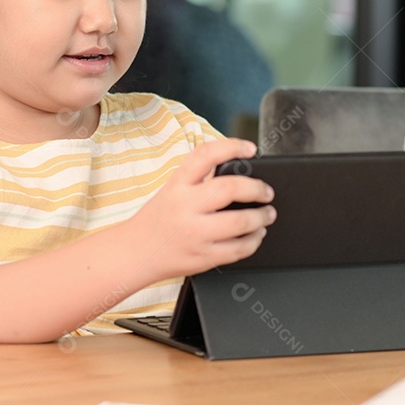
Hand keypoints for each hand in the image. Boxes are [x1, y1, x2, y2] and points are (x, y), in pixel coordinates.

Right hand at [131, 138, 276, 279]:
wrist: (136, 252)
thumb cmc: (160, 218)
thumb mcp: (172, 189)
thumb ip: (200, 178)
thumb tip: (242, 170)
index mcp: (178, 185)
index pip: (205, 155)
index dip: (231, 147)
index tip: (250, 149)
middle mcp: (185, 207)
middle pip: (230, 189)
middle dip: (257, 189)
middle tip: (267, 192)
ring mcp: (194, 233)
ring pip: (240, 222)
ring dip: (262, 217)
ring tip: (267, 214)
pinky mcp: (203, 257)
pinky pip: (238, 249)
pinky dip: (254, 241)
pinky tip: (256, 235)